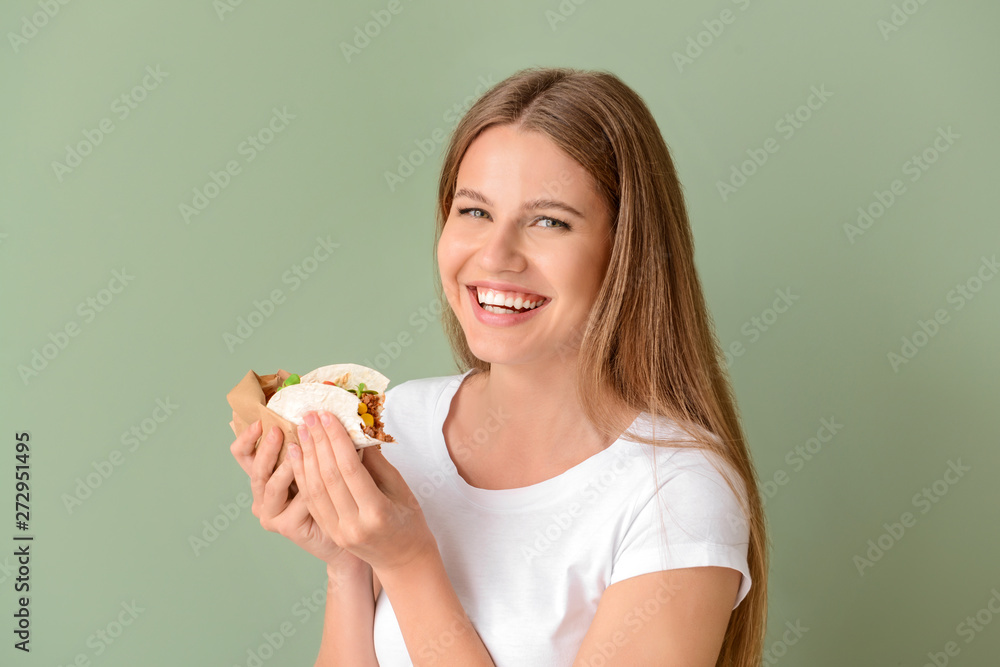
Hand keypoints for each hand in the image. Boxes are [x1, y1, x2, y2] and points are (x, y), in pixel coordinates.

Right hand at [229, 413, 366, 572]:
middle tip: (277, 429)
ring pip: (272, 485)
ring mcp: (271, 514)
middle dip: (267, 448)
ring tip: (297, 447)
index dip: (246, 438)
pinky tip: (324, 472)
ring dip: (285, 465)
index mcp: (266, 477)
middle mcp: (262, 496)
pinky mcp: (286, 527)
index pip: (243, 455)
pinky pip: (297, 501)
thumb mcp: (321, 463)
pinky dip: (310, 484)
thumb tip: (316, 411)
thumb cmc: (336, 494)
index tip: (260, 421)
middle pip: (255, 469)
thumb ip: (313, 443)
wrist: (347, 533)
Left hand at [287, 410, 437, 575]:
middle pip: (329, 477)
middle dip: (318, 442)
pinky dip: (303, 476)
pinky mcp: (329, 532)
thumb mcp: (400, 489)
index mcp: (377, 513)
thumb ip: (376, 462)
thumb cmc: (408, 522)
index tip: (327, 415)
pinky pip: (311, 501)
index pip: (350, 469)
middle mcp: (353, 525)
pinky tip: (298, 456)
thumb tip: (355, 431)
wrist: (403, 560)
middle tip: (310, 415)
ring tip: (301, 430)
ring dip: (305, 457)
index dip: (336, 439)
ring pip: (315, 489)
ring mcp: (338, 531)